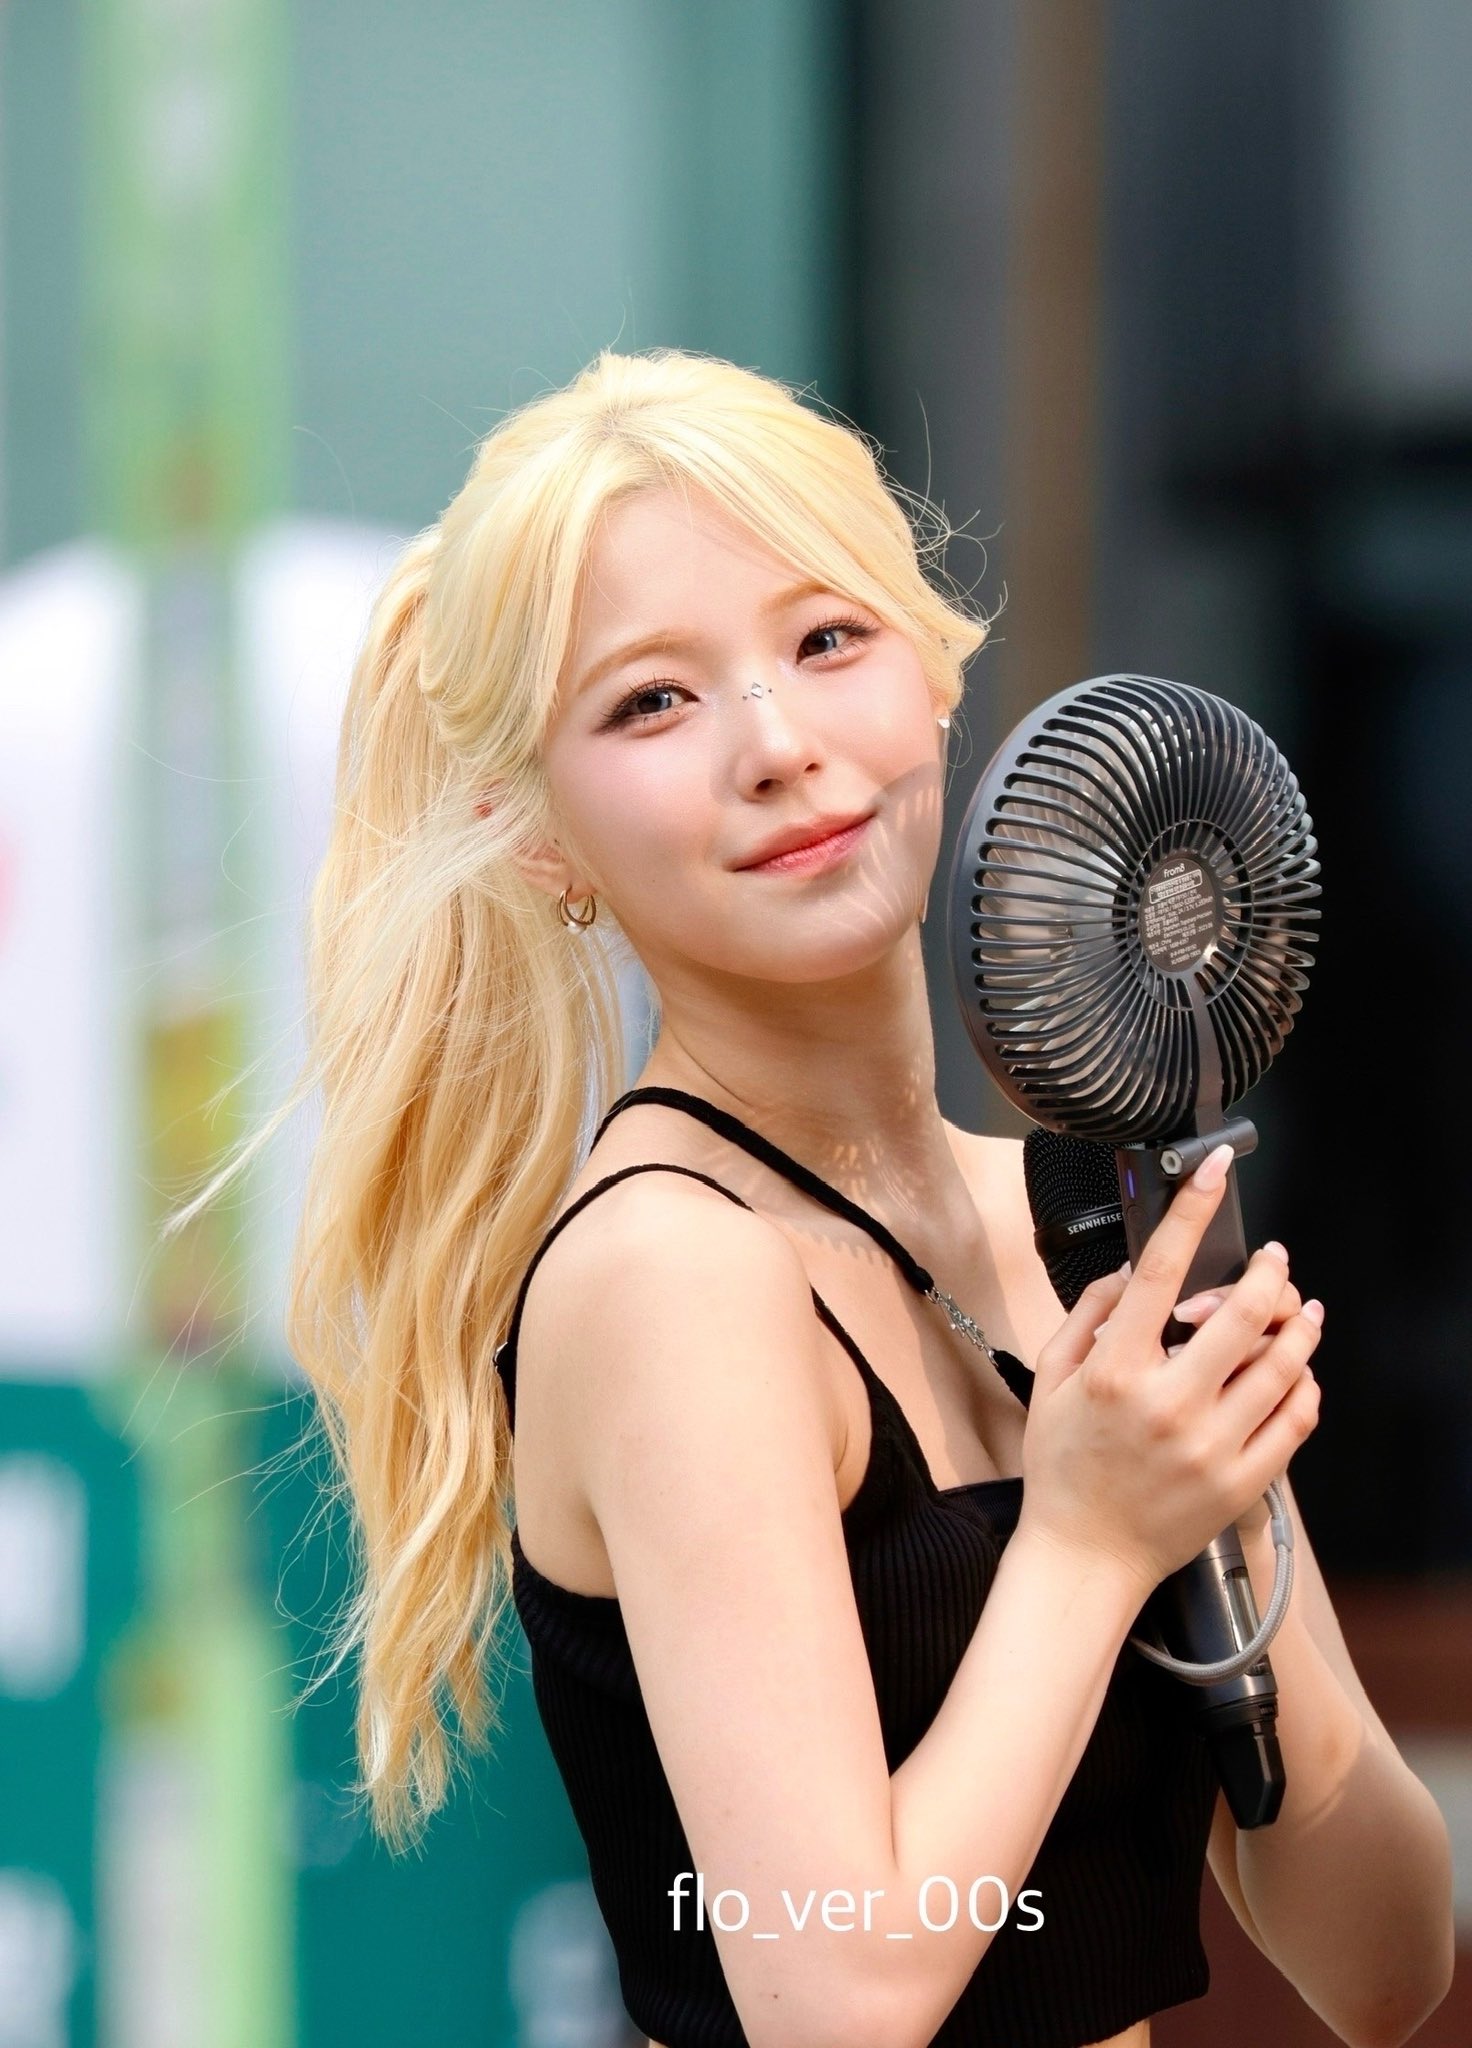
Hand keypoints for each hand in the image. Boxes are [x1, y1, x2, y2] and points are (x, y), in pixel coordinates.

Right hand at [1019, 1144, 1324, 1591]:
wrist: (1084, 1556)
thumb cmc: (1063, 1468)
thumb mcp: (1049, 1379)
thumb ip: (1087, 1316)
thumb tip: (1132, 1271)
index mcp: (1114, 1371)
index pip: (1163, 1270)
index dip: (1193, 1210)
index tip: (1216, 1171)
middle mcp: (1167, 1404)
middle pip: (1242, 1312)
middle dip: (1268, 1270)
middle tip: (1274, 1258)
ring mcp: (1211, 1446)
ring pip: (1282, 1365)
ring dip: (1299, 1324)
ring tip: (1299, 1310)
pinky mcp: (1241, 1481)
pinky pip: (1295, 1420)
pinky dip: (1305, 1385)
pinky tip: (1297, 1371)